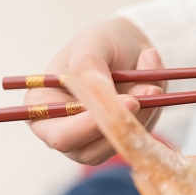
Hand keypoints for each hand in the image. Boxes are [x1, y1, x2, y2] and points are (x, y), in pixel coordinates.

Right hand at [25, 17, 164, 164]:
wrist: (130, 46)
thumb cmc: (102, 42)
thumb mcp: (93, 43)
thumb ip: (88, 65)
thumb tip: (98, 90)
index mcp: (43, 108)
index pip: (60, 136)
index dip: (89, 127)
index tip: (123, 103)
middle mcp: (63, 131)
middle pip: (89, 152)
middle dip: (121, 122)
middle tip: (148, 91)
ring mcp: (93, 140)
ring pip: (118, 145)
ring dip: (141, 116)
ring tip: (150, 82)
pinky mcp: (121, 139)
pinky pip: (138, 137)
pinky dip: (151, 113)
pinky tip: (152, 87)